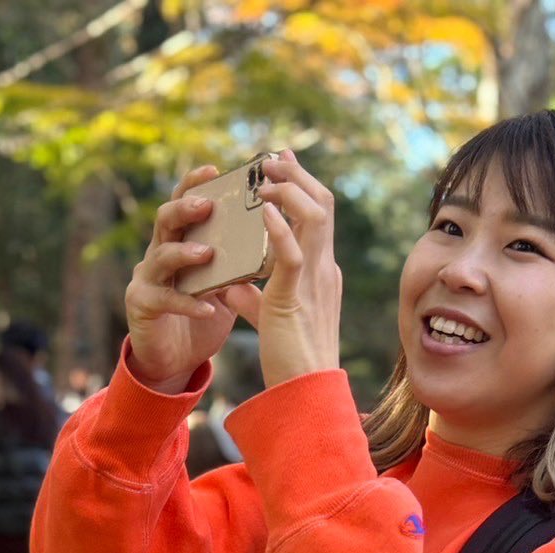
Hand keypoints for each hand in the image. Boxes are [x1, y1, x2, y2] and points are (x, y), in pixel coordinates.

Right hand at [123, 165, 242, 393]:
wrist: (175, 359)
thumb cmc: (203, 315)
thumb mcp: (226, 282)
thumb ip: (241, 259)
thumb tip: (279, 232)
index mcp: (181, 241)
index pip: (184, 203)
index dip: (195, 184)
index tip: (215, 169)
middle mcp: (159, 253)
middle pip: (165, 220)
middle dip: (185, 209)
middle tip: (208, 206)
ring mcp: (147, 279)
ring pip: (160, 256)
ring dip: (184, 253)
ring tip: (207, 254)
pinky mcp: (142, 306)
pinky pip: (165, 300)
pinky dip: (187, 303)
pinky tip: (207, 308)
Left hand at [225, 150, 342, 387]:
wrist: (303, 391)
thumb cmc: (288, 358)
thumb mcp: (270, 317)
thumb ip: (254, 296)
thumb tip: (232, 282)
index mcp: (319, 271)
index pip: (318, 215)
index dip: (301, 183)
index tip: (280, 161)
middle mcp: (322, 268)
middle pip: (322, 205)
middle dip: (297, 175)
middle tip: (270, 159)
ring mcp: (314, 281)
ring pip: (314, 218)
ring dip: (288, 190)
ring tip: (263, 179)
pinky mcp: (296, 298)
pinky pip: (292, 254)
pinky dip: (279, 228)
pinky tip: (260, 212)